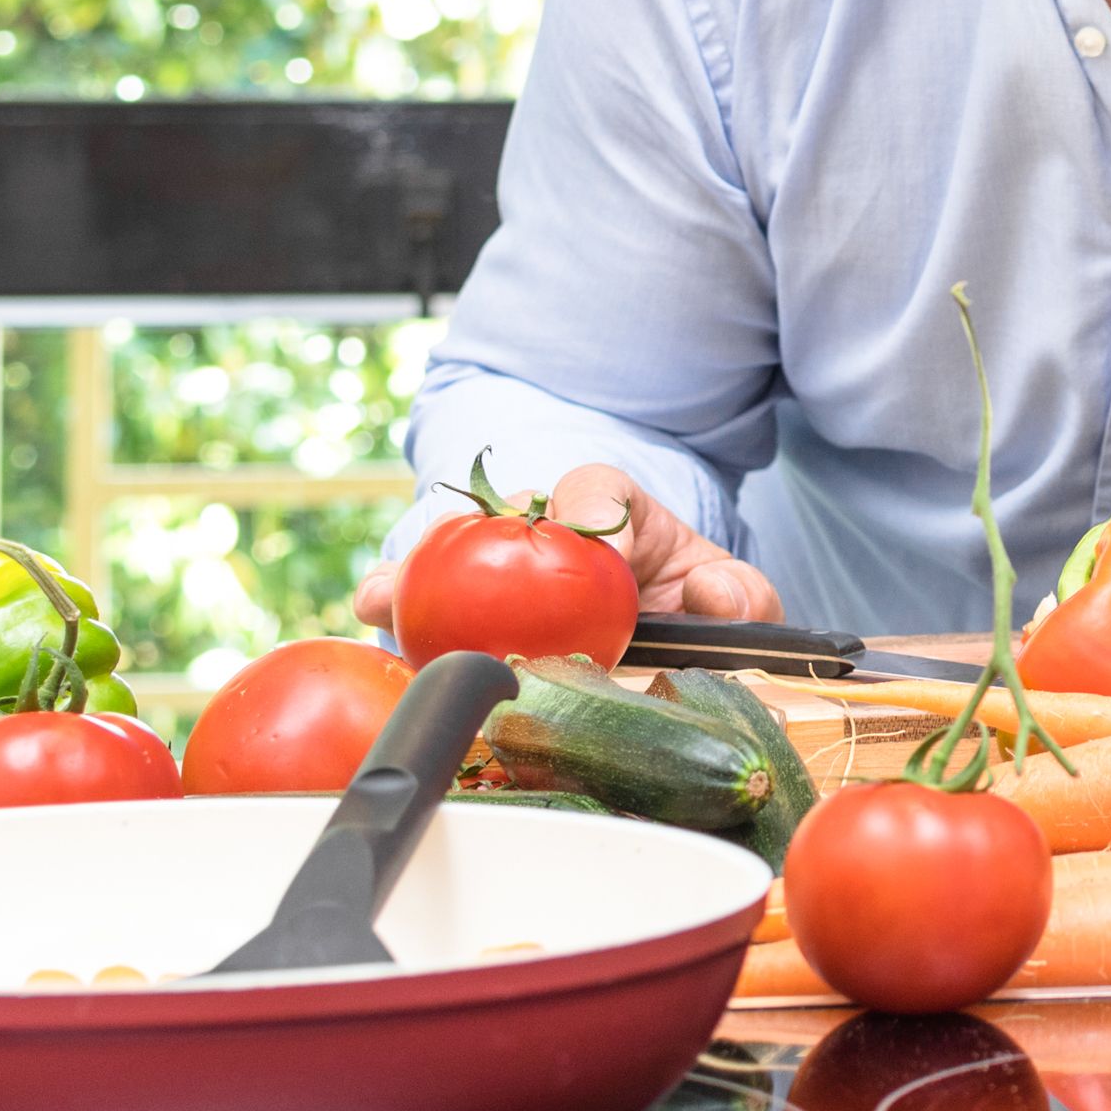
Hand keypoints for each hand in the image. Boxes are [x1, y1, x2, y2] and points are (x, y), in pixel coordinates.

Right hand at [353, 462, 785, 629]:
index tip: (589, 534)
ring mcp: (504, 566)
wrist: (654, 620)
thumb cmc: (682, 599)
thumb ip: (740, 597)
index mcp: (610, 512)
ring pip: (453, 557)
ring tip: (378, 591)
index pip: (598, 491)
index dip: (592, 508)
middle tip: (448, 568)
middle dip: (468, 543)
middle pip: (499, 521)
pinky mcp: (474, 609)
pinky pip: (431, 599)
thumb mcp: (723, 593)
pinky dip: (398, 601)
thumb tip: (714, 596)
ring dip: (414, 575)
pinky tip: (370, 607)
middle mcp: (547, 528)